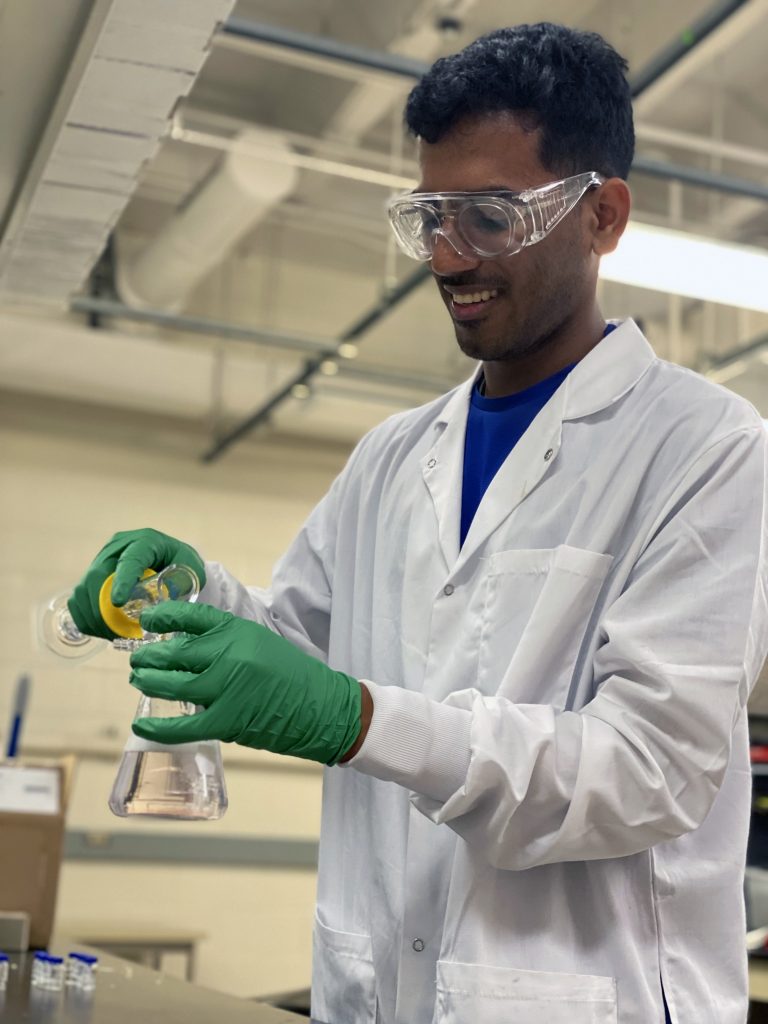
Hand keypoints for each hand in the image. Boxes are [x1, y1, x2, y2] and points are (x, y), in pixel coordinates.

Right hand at [67, 529, 205, 639]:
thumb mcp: (191, 571)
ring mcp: (102, 560)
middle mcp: (118, 547)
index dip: (122, 581)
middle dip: (102, 608)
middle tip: (115, 632)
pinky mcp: (93, 575)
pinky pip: (79, 598)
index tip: (119, 602)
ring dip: (92, 616)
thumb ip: (182, 584)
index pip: (129, 560)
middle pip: (97, 576)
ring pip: (83, 589)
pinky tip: (100, 631)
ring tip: (110, 634)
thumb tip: (166, 606)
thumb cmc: (182, 565)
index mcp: (145, 542)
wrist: (171, 560)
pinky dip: (86, 617)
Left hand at [128, 602, 362, 764]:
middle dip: (150, 656)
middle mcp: (230, 654)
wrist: (322, 707)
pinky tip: (143, 725)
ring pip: (174, 685)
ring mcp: (227, 688)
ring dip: (150, 682)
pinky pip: (184, 726)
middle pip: (176, 652)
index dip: (164, 616)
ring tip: (139, 679)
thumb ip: (225, 642)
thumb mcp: (259, 643)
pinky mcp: (227, 721)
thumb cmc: (292, 675)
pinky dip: (160, 728)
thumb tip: (185, 646)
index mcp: (239, 631)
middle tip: (138, 658)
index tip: (148, 618)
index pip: (192, 616)